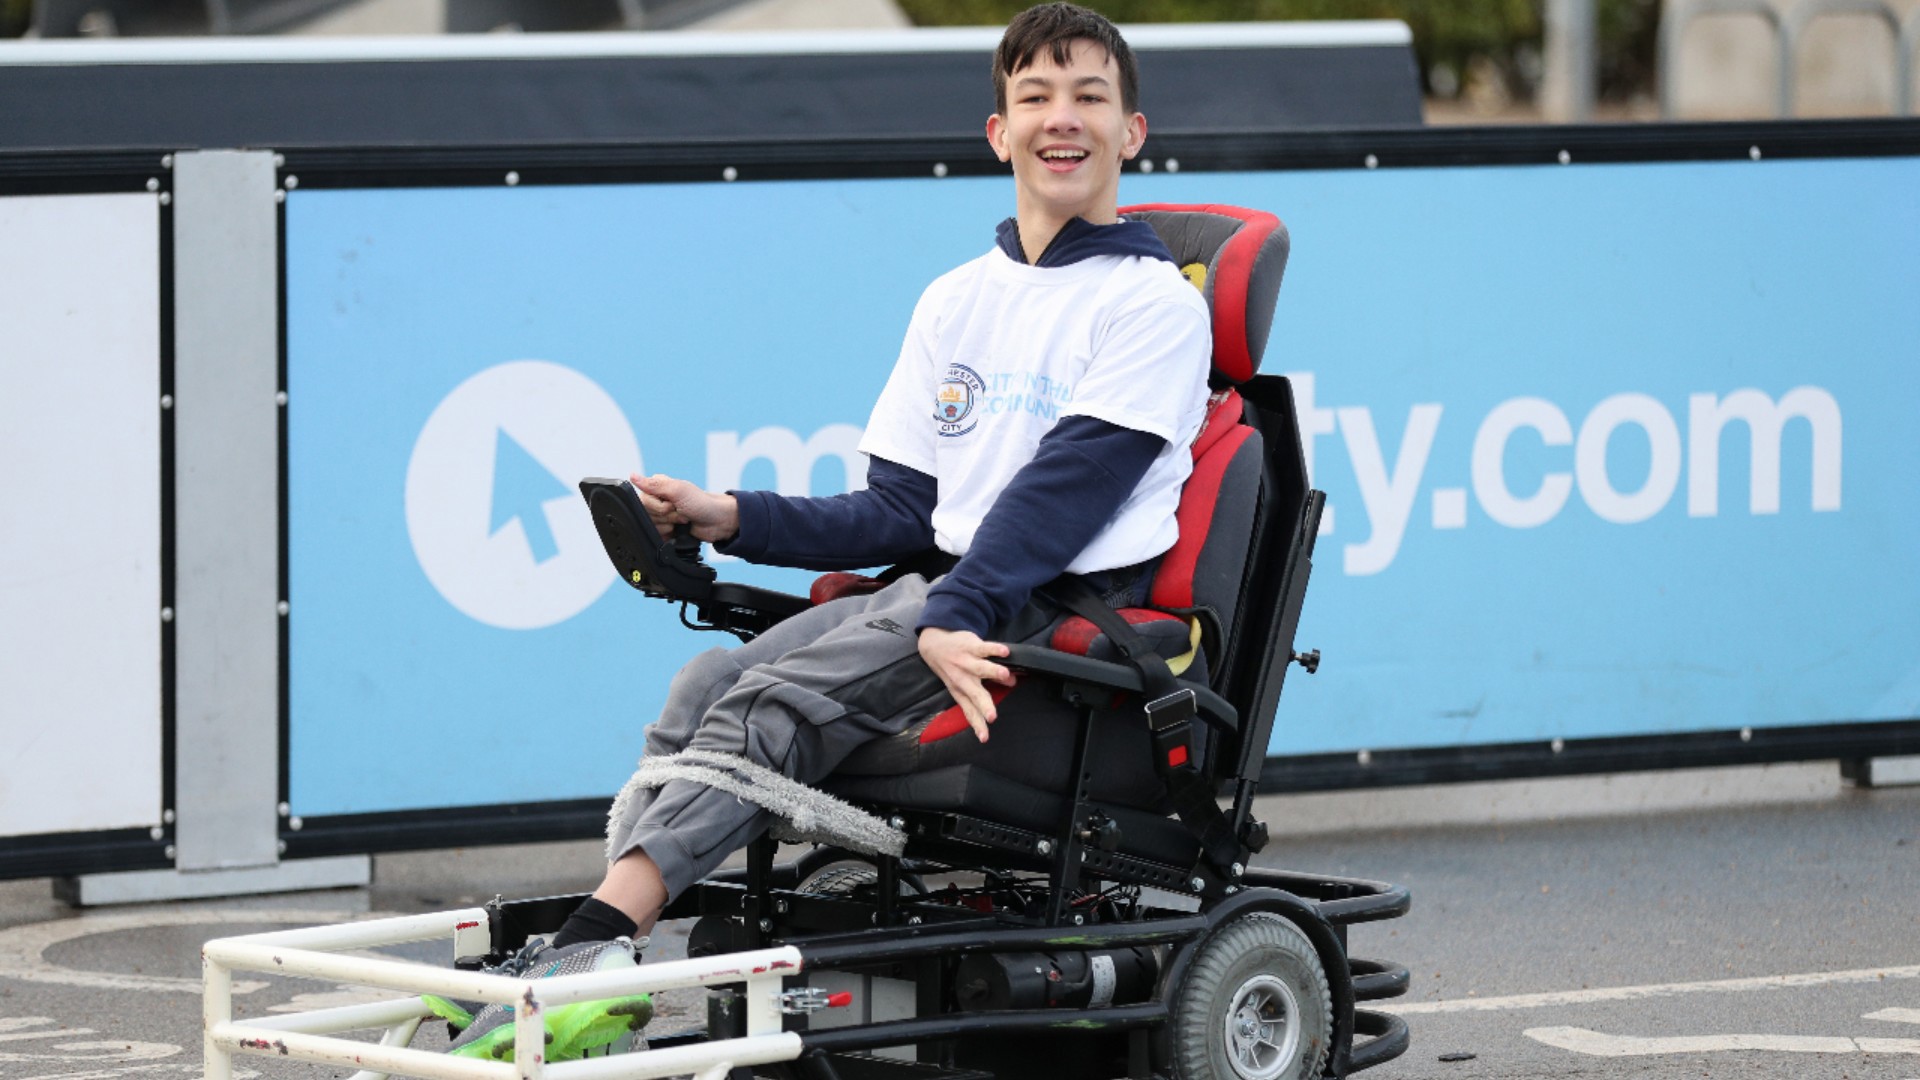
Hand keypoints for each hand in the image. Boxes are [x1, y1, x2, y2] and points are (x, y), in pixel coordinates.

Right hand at [630, 473, 739, 543]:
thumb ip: (654, 484)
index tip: (672, 503)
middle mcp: (657, 500)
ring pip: (653, 527)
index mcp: (657, 487)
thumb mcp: (678, 490)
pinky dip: (669, 536)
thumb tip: (633, 476)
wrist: (718, 521)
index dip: (659, 506)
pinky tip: (679, 530)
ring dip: (670, 525)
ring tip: (683, 519)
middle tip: (681, 511)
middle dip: (667, 516)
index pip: (643, 500)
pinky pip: (658, 537)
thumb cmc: (702, 503)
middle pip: (648, 515)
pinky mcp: (666, 529)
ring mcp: (662, 516)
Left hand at [917, 627, 1014, 741]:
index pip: (969, 712)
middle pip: (975, 694)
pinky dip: (994, 649)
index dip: (977, 725)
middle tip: (993, 716)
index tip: (984, 738)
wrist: (934, 645)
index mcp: (960, 692)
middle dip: (984, 706)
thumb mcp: (960, 686)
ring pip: (981, 668)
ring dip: (993, 671)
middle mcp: (963, 679)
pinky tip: (1004, 652)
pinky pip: (984, 648)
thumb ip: (982, 694)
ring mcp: (967, 662)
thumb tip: (1007, 693)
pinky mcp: (971, 646)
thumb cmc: (952, 669)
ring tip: (1005, 675)